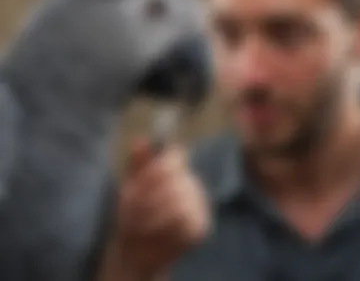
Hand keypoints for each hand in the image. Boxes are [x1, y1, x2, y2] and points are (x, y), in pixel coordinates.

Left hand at [117, 138, 210, 278]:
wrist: (135, 251)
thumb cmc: (132, 214)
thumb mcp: (130, 186)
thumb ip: (137, 163)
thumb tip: (141, 138)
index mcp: (174, 170)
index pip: (174, 158)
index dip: (153, 172)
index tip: (133, 187)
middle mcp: (190, 182)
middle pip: (173, 183)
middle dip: (146, 199)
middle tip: (128, 211)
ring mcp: (198, 204)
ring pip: (178, 205)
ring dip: (152, 216)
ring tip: (138, 224)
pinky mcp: (201, 225)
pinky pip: (185, 225)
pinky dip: (165, 231)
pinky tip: (155, 234)